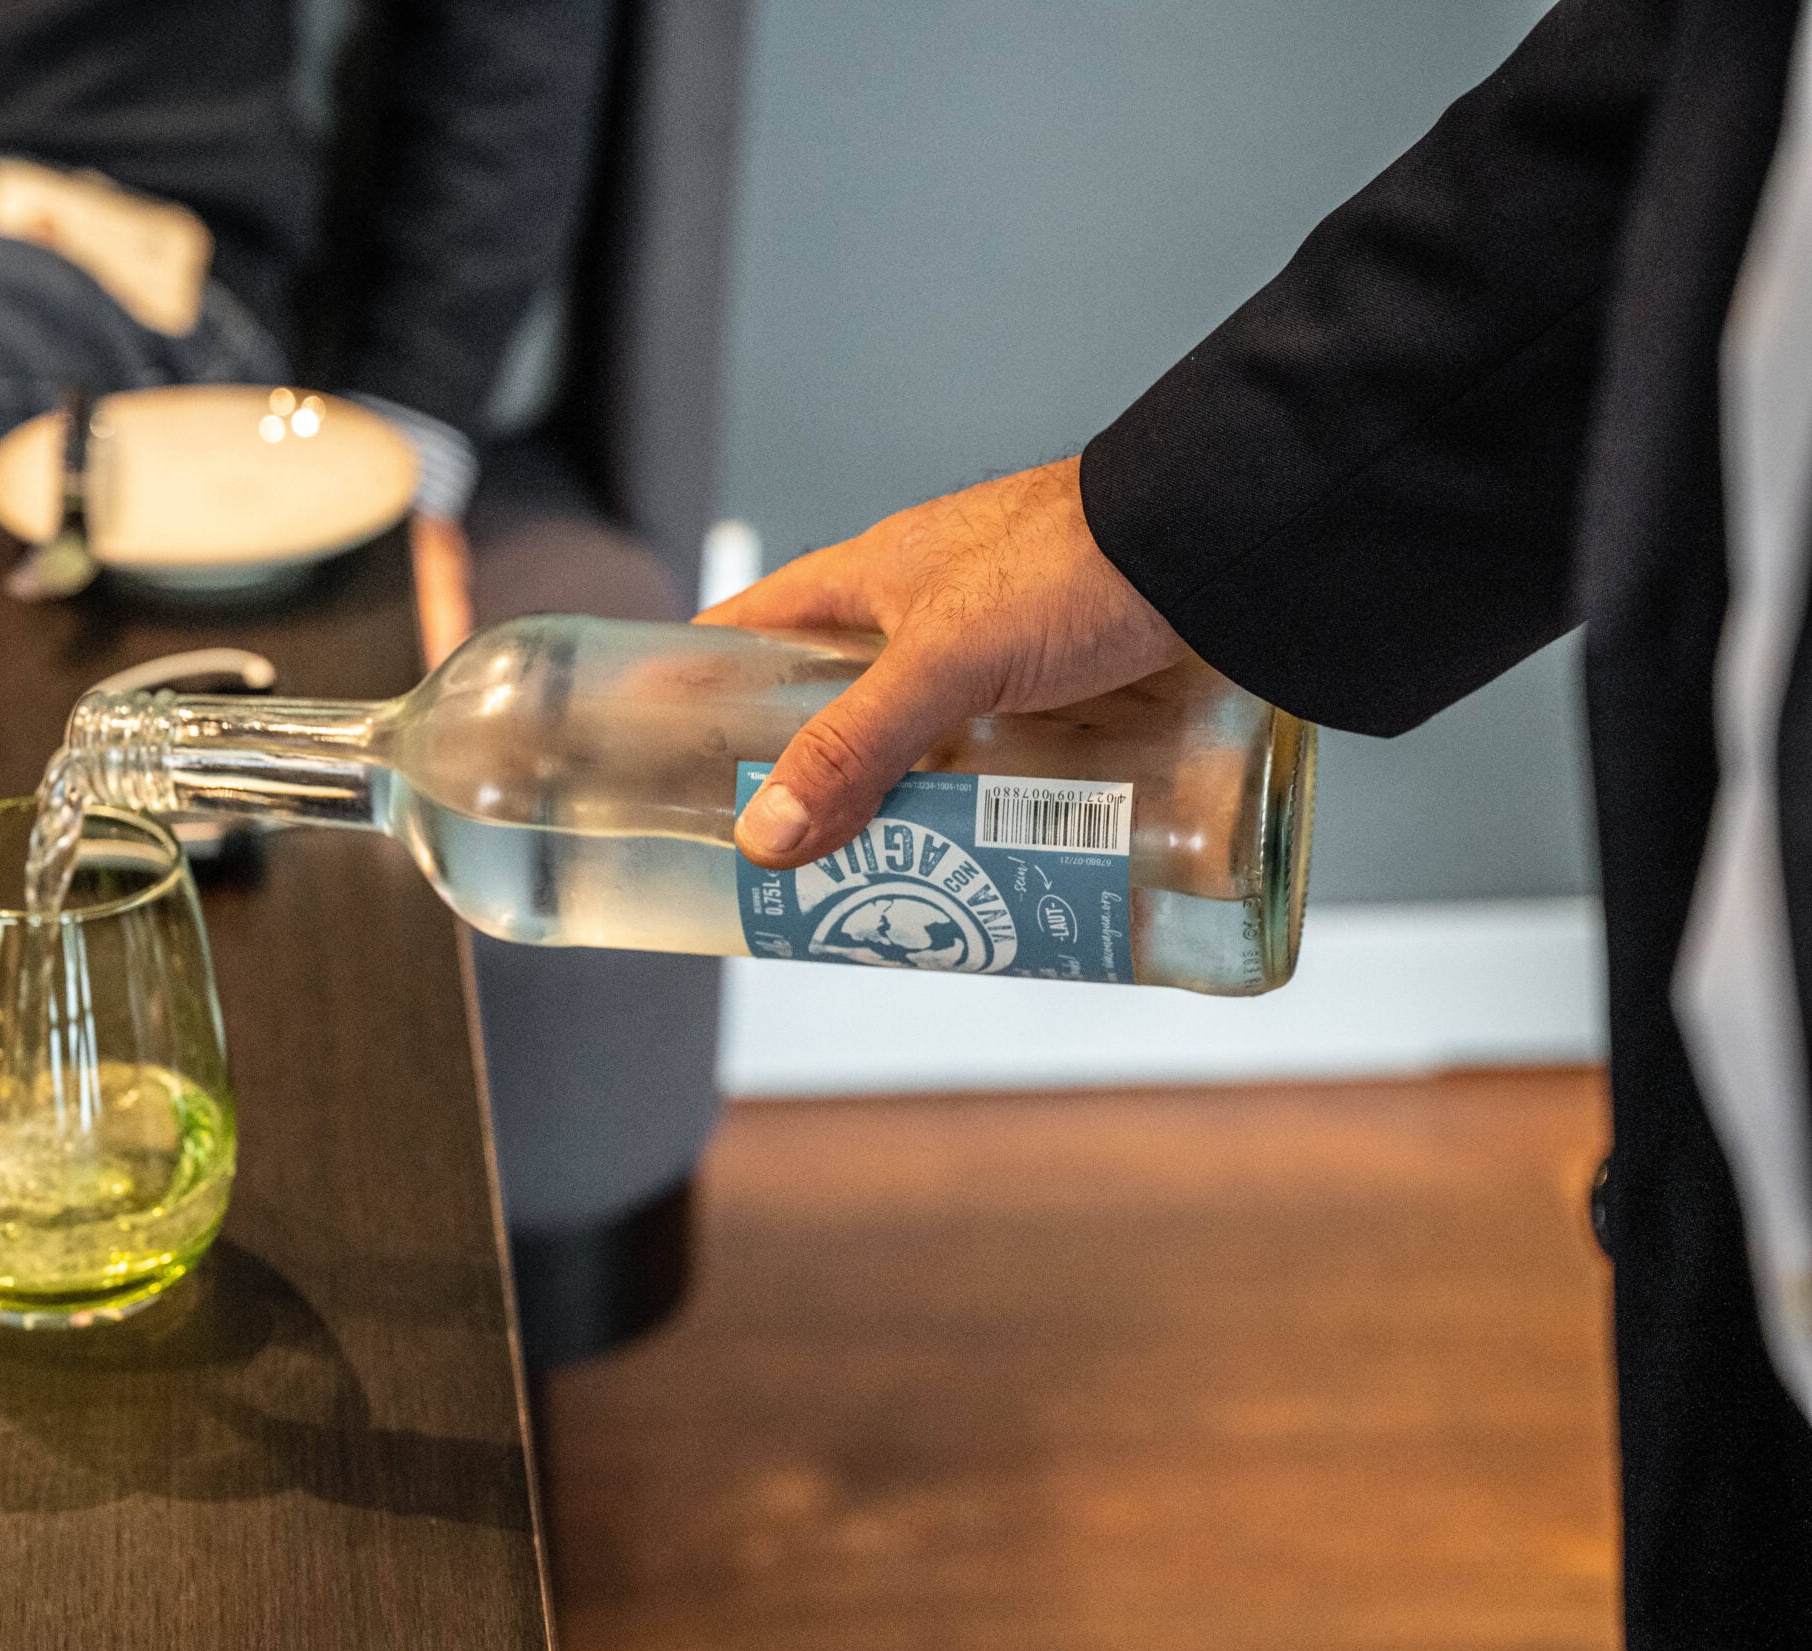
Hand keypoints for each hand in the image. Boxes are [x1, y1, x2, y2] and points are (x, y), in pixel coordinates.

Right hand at [698, 456, 1181, 867]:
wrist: (1222, 541)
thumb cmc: (1082, 561)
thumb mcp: (947, 658)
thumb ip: (856, 744)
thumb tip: (764, 833)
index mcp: (872, 576)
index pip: (754, 623)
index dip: (701, 676)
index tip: (662, 742)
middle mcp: (927, 610)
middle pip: (834, 700)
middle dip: (807, 773)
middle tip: (780, 853)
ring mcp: (999, 650)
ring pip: (921, 738)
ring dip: (901, 800)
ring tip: (878, 877)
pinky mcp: (1067, 686)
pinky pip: (1001, 756)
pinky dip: (986, 803)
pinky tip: (985, 850)